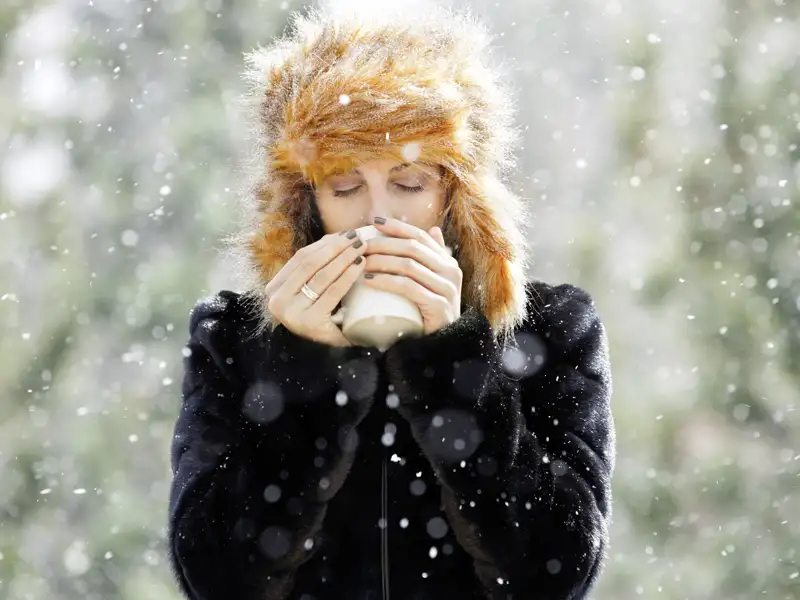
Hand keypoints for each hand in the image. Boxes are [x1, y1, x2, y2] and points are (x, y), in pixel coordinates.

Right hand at [265, 230, 366, 345]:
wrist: (328, 350)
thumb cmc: (323, 316)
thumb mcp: (312, 291)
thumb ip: (317, 267)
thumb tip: (341, 236)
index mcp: (274, 289)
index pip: (301, 257)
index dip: (325, 243)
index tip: (346, 234)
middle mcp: (277, 301)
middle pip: (310, 264)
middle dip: (336, 248)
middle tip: (358, 239)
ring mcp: (292, 313)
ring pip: (321, 276)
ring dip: (343, 258)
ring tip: (361, 249)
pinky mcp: (309, 322)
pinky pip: (331, 292)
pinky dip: (347, 276)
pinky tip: (359, 266)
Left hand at [362, 217, 461, 334]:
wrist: (442, 344)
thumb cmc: (431, 312)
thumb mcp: (434, 281)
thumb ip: (434, 257)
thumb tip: (432, 229)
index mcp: (448, 262)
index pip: (420, 237)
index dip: (397, 227)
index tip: (375, 222)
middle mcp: (451, 272)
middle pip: (412, 248)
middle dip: (383, 244)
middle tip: (361, 246)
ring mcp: (447, 289)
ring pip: (409, 266)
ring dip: (381, 261)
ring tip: (361, 262)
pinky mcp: (438, 306)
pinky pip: (408, 288)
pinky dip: (386, 282)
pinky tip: (369, 280)